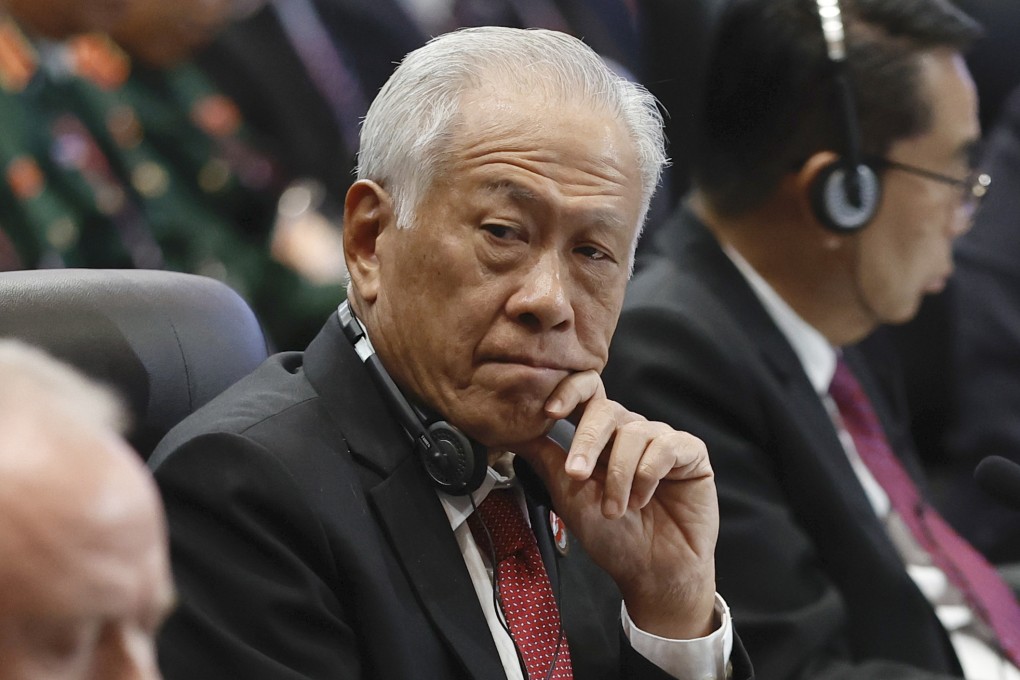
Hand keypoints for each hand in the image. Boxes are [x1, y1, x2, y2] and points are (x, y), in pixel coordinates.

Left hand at [514, 370, 717, 639]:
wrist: (652, 572)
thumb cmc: (612, 537)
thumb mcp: (569, 495)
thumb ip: (546, 458)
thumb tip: (511, 429)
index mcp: (601, 437)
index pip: (587, 394)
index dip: (569, 391)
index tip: (549, 411)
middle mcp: (631, 432)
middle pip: (607, 409)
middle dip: (588, 441)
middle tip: (577, 475)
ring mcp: (662, 439)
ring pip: (635, 432)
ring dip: (619, 476)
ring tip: (617, 510)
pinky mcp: (691, 453)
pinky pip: (667, 446)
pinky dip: (649, 475)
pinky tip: (645, 499)